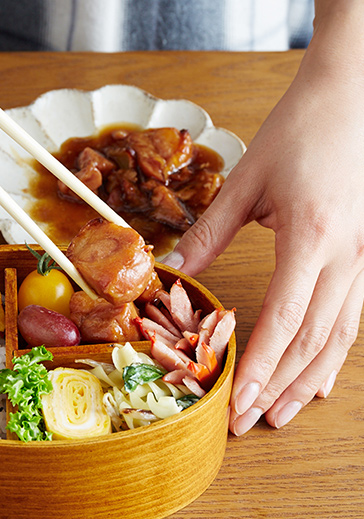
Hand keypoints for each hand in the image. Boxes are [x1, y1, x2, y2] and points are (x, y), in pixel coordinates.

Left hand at [161, 44, 363, 435]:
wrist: (355, 95)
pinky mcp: (363, 257)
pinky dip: (332, 353)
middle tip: (249, 423)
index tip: (233, 402)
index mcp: (314, 240)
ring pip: (338, 337)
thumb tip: (172, 274)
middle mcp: (346, 258)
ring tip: (281, 414)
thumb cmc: (302, 131)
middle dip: (278, 386)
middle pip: (312, 341)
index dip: (258, 367)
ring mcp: (362, 260)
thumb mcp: (248, 182)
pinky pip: (350, 318)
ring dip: (307, 380)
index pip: (284, 321)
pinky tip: (319, 378)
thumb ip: (208, 234)